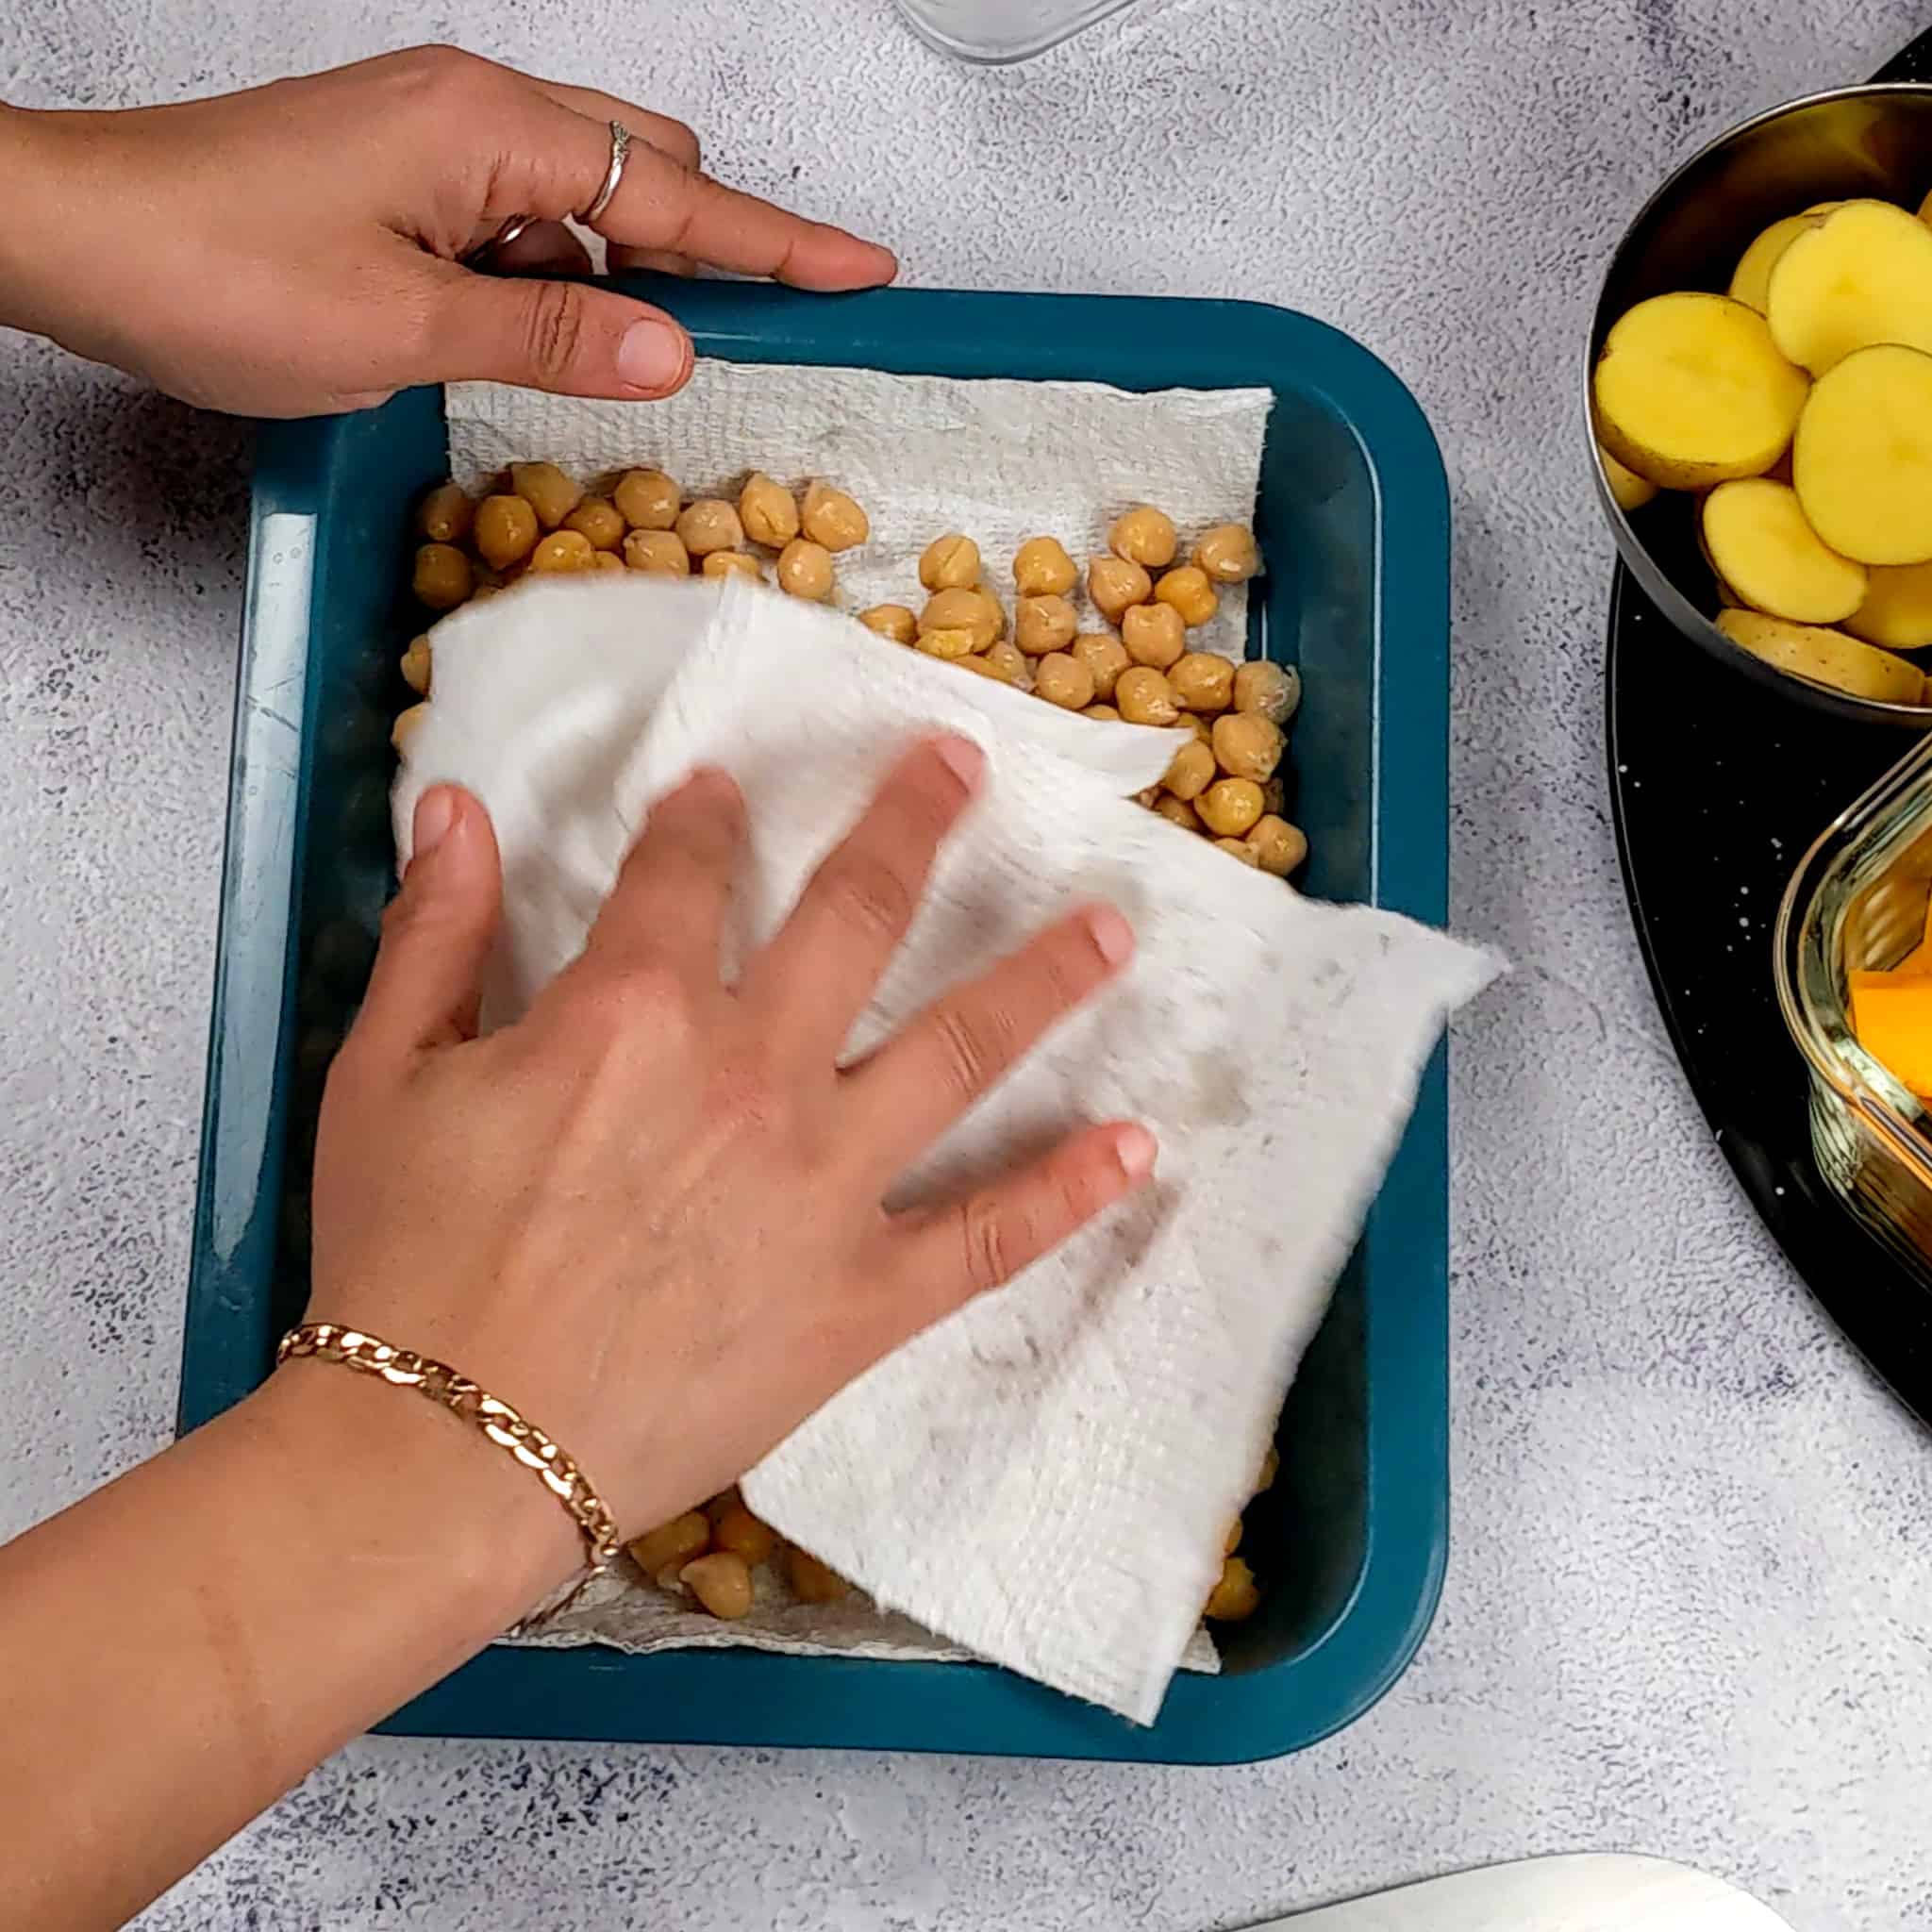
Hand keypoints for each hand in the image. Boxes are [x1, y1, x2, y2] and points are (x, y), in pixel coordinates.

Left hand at [0, 46, 894, 415]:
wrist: (73, 238)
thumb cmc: (212, 266)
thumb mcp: (406, 330)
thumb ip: (554, 338)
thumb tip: (673, 352)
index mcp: (489, 130)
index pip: (675, 195)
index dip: (779, 244)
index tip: (864, 270)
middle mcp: (473, 114)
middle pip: (645, 172)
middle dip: (713, 251)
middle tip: (776, 326)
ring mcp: (436, 142)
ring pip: (582, 204)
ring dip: (618, 280)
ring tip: (622, 357)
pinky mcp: (404, 178)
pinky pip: (519, 226)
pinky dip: (552, 283)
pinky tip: (539, 338)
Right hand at [305, 739, 1152, 1578]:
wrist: (448, 1455)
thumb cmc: (403, 1266)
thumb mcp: (382, 1078)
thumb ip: (433, 932)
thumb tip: (454, 805)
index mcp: (634, 1010)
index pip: (687, 874)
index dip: (703, 820)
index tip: (723, 794)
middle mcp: (755, 1072)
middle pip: (858, 914)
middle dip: (915, 825)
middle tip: (965, 766)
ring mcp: (826, 1185)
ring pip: (960, 1053)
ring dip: (1043, 980)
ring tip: (1113, 928)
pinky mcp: (863, 1298)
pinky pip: (986, 1236)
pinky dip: (1068, 1193)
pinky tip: (1136, 1150)